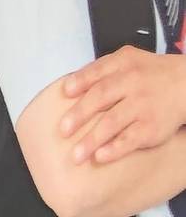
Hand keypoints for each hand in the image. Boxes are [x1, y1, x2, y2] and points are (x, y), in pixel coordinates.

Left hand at [59, 47, 185, 163]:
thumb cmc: (150, 74)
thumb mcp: (127, 59)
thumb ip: (100, 69)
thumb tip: (69, 85)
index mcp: (122, 64)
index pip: (97, 72)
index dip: (79, 82)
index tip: (65, 93)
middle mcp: (132, 84)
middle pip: (100, 98)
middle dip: (79, 115)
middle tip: (62, 130)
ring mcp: (142, 107)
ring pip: (112, 122)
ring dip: (92, 140)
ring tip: (76, 154)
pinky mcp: (152, 127)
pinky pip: (132, 139)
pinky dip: (115, 149)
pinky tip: (100, 157)